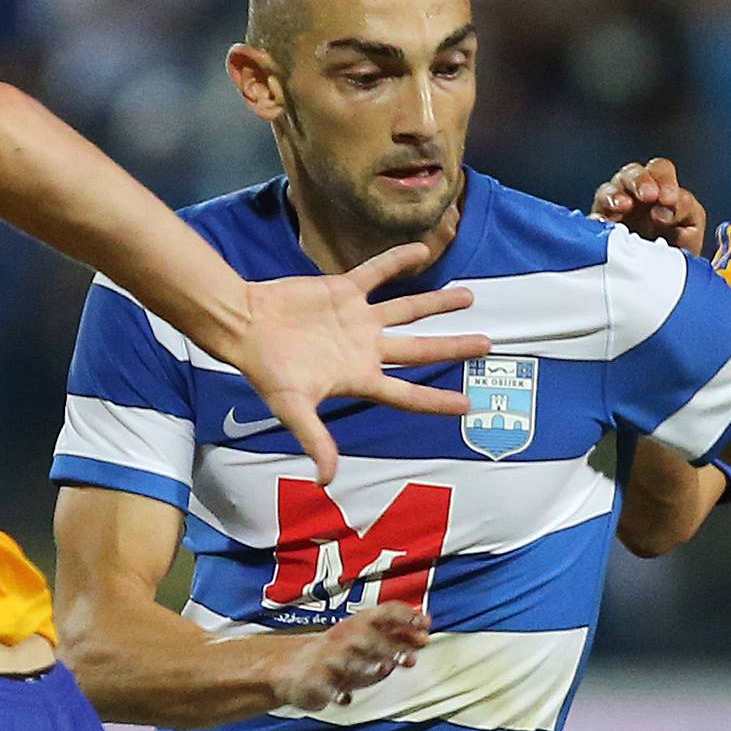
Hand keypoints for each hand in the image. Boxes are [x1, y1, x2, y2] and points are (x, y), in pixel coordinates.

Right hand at [229, 243, 489, 483]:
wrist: (243, 325)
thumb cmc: (266, 369)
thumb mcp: (292, 408)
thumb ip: (314, 440)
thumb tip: (325, 480)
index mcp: (359, 378)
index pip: (407, 393)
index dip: (436, 401)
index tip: (467, 406)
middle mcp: (365, 349)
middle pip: (420, 350)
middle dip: (453, 348)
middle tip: (487, 346)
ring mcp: (357, 320)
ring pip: (407, 309)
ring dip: (438, 303)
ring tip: (469, 297)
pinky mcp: (343, 290)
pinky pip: (377, 273)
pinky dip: (398, 262)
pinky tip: (423, 250)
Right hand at [267, 603, 429, 714]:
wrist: (294, 668)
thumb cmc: (341, 653)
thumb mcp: (369, 640)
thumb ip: (397, 635)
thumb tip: (427, 627)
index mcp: (358, 624)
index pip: (383, 612)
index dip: (405, 616)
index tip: (426, 624)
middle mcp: (343, 638)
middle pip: (366, 638)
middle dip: (389, 646)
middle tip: (412, 658)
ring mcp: (326, 660)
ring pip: (345, 660)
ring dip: (365, 665)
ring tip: (385, 669)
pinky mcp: (313, 681)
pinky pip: (324, 687)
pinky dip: (334, 693)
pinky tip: (345, 698)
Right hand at [591, 157, 707, 255]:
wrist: (659, 284)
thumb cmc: (676, 254)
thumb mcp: (690, 235)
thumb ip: (685, 218)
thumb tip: (666, 212)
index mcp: (660, 190)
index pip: (660, 171)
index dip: (665, 181)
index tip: (669, 199)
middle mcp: (635, 194)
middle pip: (633, 173)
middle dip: (640, 181)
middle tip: (648, 194)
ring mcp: (614, 209)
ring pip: (609, 190)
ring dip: (616, 195)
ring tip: (623, 206)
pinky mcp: (599, 228)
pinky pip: (594, 218)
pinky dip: (598, 218)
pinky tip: (604, 223)